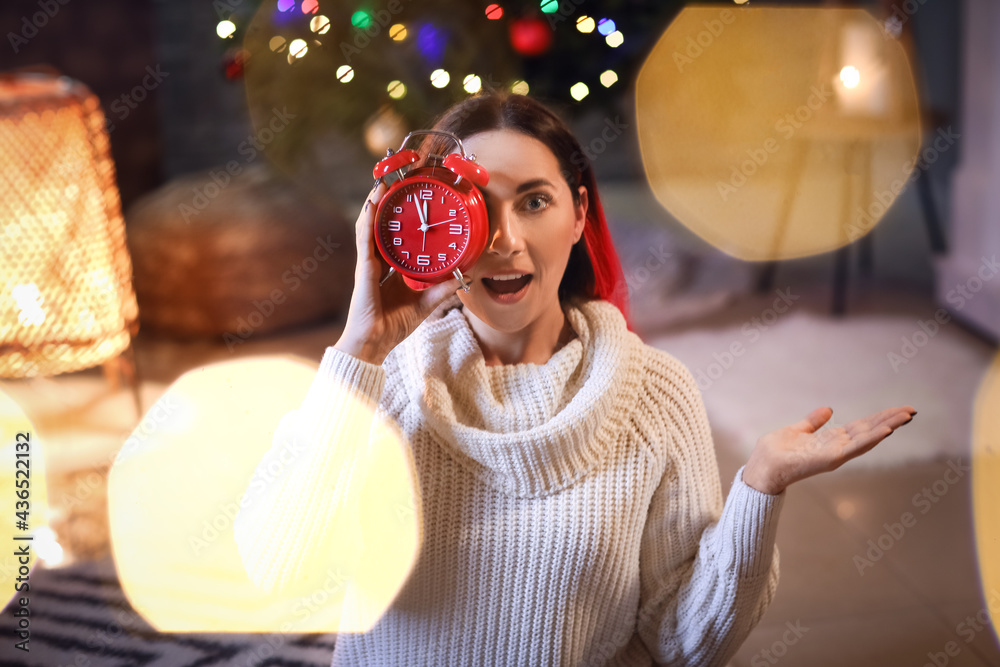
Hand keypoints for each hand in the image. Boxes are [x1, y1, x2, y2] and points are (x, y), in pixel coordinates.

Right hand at [333, 181, 460, 365]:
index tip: (410, 198)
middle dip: (385, 202)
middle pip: (380, 225)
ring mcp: (369, 263)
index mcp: (391, 267)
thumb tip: (466, 274)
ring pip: (370, 226)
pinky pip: (365, 239)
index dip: (399, 216)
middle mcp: (378, 261)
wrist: (375, 343)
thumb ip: (444, 287)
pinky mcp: (364, 269)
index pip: (394, 235)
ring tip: (382, 182)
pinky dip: (368, 220)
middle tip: (395, 180)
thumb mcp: (426, 302)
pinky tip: (373, 203)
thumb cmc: (395, 325)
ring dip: (375, 202)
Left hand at [742, 405, 916, 494]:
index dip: (880, 418)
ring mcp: (836, 454)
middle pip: (869, 431)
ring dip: (887, 427)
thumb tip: (828, 409)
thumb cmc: (775, 451)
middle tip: (912, 410)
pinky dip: (871, 438)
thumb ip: (813, 422)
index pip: (862, 427)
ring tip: (906, 417)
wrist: (761, 467)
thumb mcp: (797, 430)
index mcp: (831, 440)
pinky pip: (854, 447)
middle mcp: (837, 448)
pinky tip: (886, 430)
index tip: (900, 409)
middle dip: (891, 420)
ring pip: (867, 438)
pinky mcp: (830, 459)